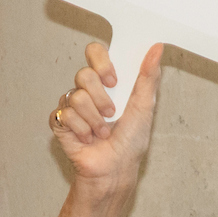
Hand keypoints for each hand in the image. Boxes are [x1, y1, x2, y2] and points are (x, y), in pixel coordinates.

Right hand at [51, 42, 162, 197]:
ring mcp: (72, 105)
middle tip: (112, 113)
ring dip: (95, 119)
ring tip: (103, 132)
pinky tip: (88, 139)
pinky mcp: (60, 121)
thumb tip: (157, 48)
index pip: (95, 52)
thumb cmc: (130, 141)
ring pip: (76, 97)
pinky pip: (66, 115)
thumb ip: (149, 76)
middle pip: (84, 74)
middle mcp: (88, 90)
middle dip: (101, 98)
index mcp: (107, 82)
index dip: (101, 62)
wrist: (115, 168)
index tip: (113, 80)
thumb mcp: (145, 106)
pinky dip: (82, 130)